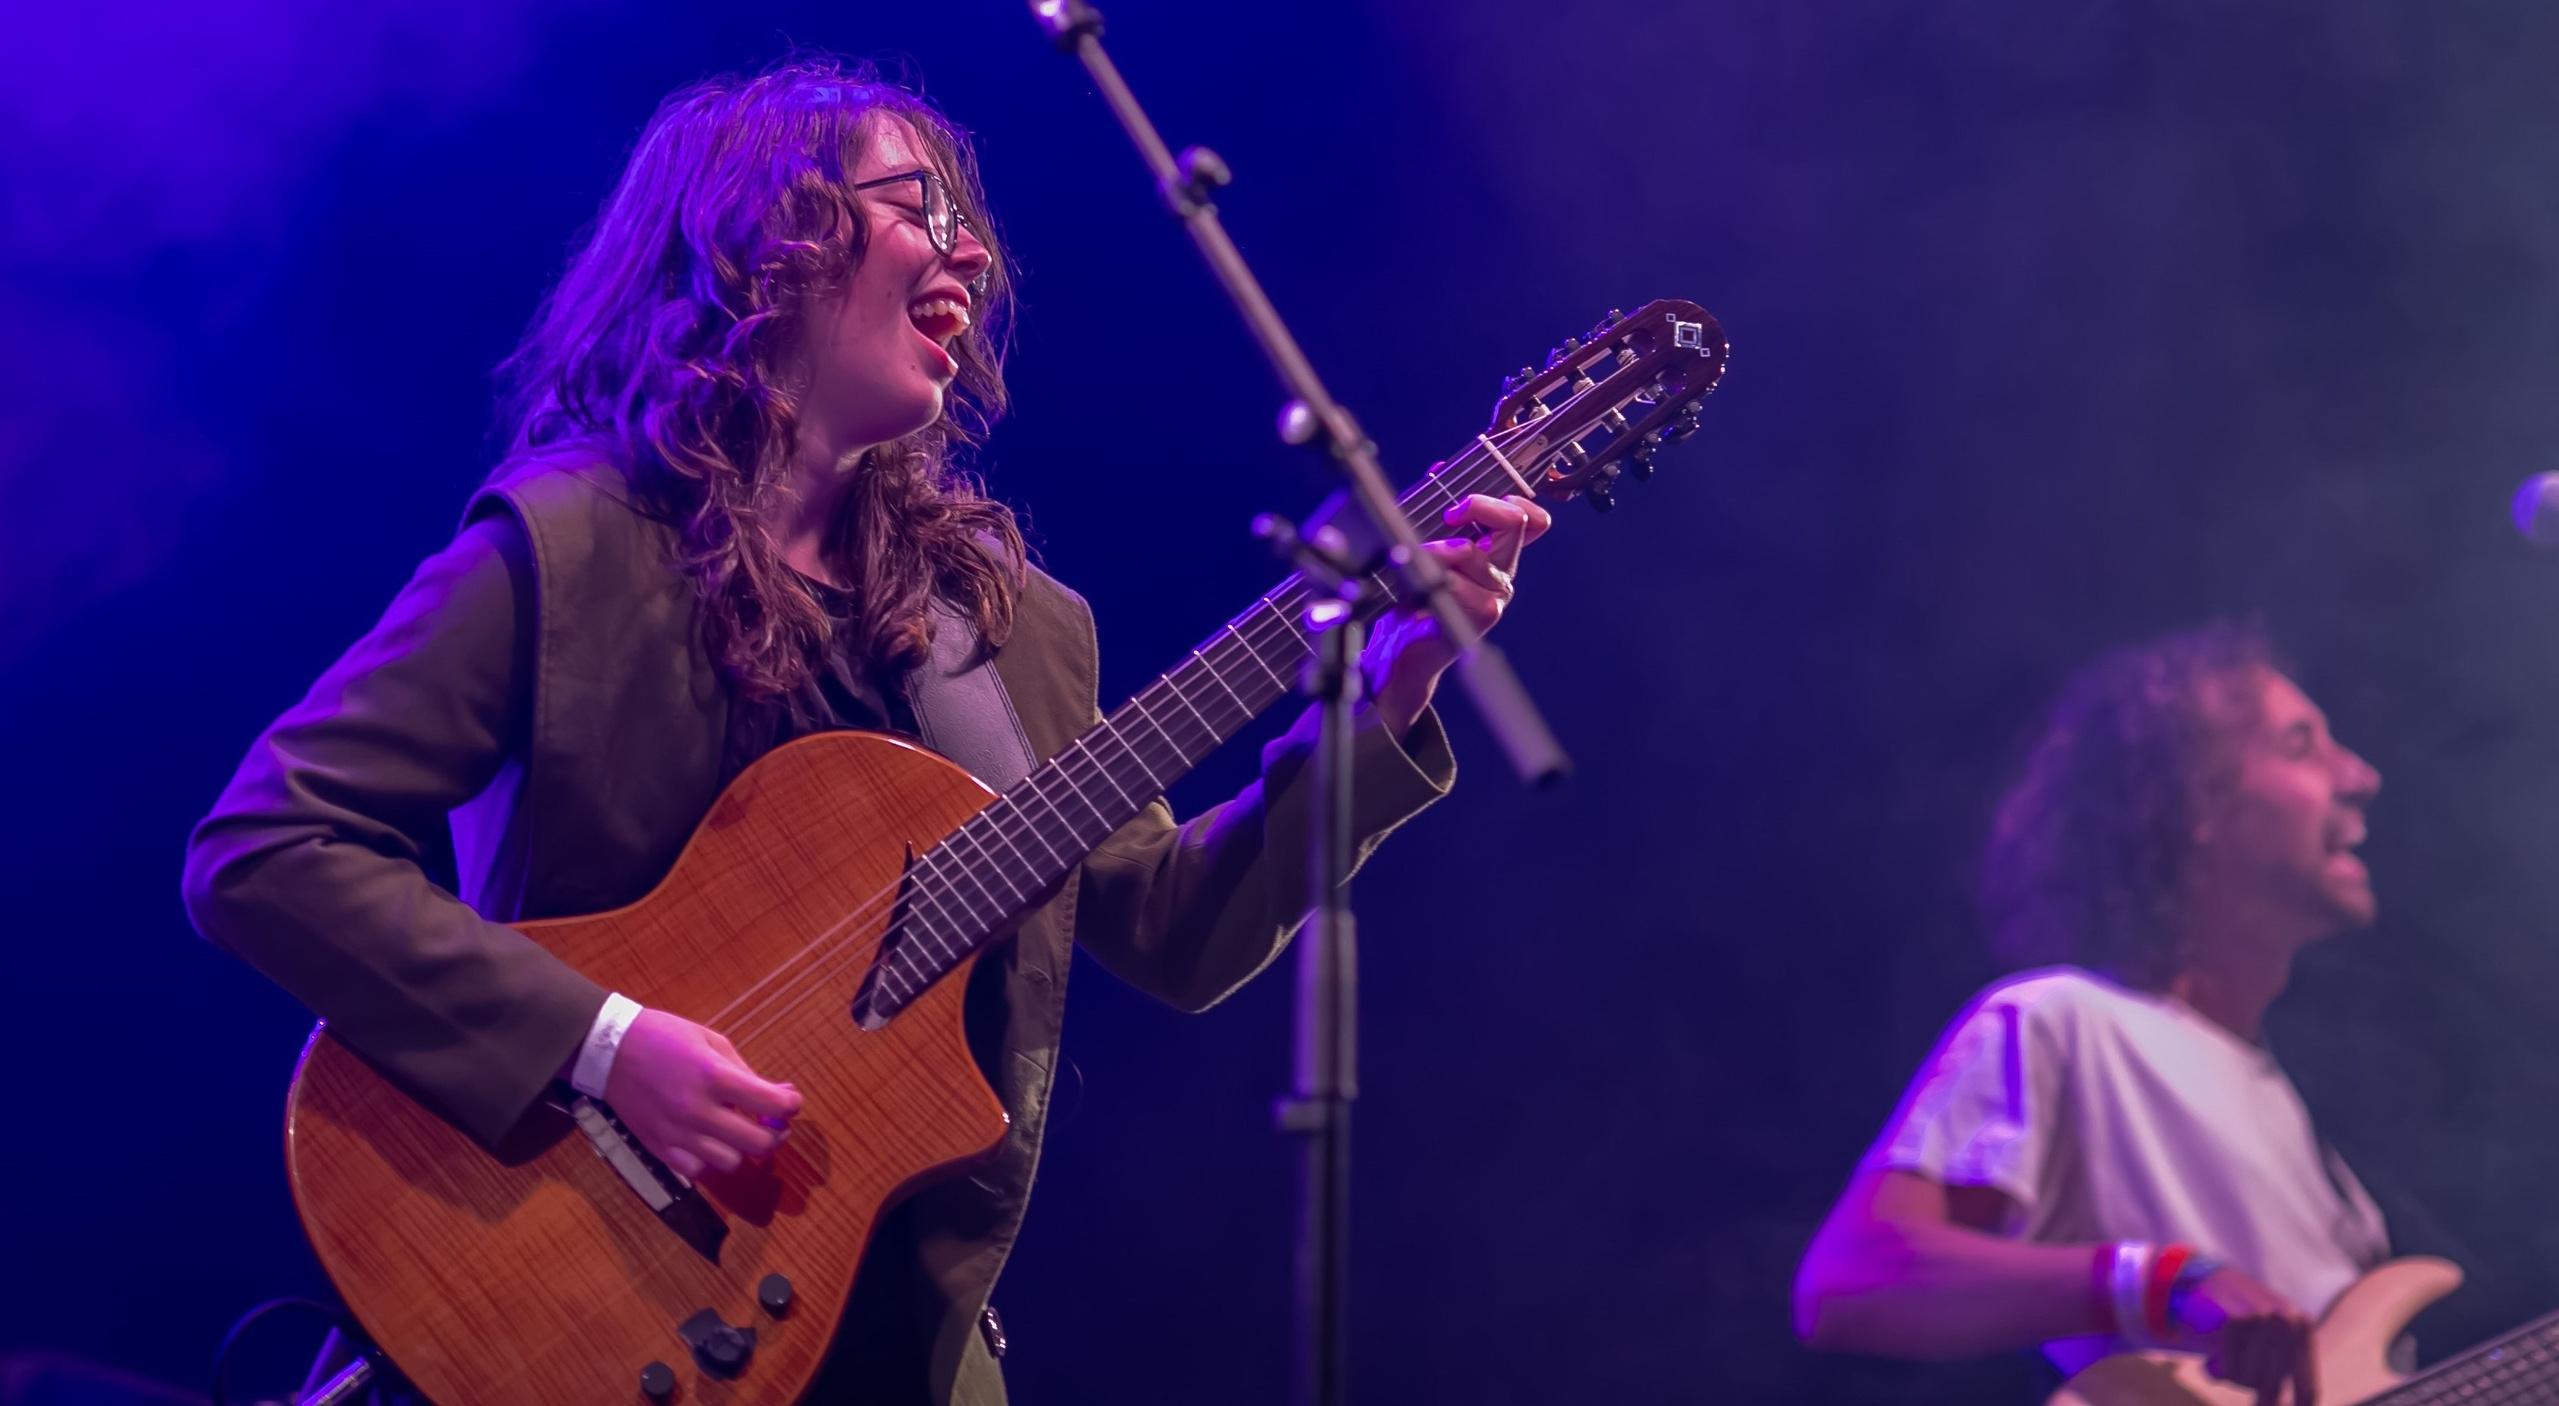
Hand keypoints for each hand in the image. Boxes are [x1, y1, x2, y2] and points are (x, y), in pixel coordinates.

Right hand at [604, 1008, 802, 1179]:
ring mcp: (677, 1133)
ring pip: (731, 1162)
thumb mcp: (711, 1041)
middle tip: (771, 1123)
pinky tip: (708, 1141)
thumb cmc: (665, 1037)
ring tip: (736, 1131)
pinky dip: (709, 1160)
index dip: (791, 1104)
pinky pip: (698, 1170)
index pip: (772, 1104)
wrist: (609, 1050)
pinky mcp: (659, 1148)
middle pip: (758, 1143)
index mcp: (714, 1076)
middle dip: (775, 1133)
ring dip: (741, 1148)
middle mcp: (698, 1110)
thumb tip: (781, 1094)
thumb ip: (746, 1072)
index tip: (790, 1101)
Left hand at [1360, 492, 1553, 737]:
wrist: (1402, 648)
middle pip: (1516, 520)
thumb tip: (1440, 471)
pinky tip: (1418, 590)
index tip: (1467, 502)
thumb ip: (1440, 513)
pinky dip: (1430, 575)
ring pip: (1471, 550)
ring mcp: (1495, 594)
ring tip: (1417, 563)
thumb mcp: (1427, 545)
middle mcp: (1502, 573)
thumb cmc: (1414, 598)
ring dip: (1435, 549)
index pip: (1532, 518)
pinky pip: (1457, 581)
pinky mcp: (1483, 614)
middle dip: (1477, 505)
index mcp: (1497, 554)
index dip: (1509, 498)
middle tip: (1449, 516)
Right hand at [2170, 1266, 2318, 1405]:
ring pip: (2249, 1379)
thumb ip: (2281, 1365)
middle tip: (2247, 1393)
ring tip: (2223, 1360)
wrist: (2200, 1278)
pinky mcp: (2236, 1320)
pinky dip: (2217, 1370)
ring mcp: (2262, 1319)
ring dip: (2232, 1377)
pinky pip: (2228, 1368)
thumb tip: (2278, 1403)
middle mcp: (2288, 1322)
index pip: (2307, 1387)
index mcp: (2302, 1328)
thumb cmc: (2237, 1316)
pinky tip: (2211, 1359)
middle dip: (2258, 1397)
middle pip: (2274, 1386)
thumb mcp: (2269, 1336)